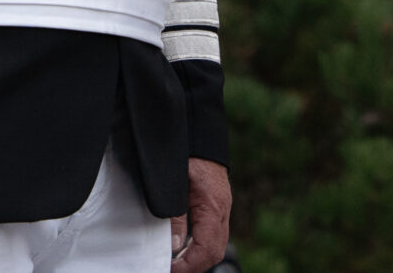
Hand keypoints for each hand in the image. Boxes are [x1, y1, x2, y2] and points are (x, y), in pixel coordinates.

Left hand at [170, 158, 230, 272]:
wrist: (200, 133)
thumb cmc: (187, 153)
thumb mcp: (176, 183)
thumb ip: (176, 214)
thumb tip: (175, 246)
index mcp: (213, 207)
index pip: (206, 249)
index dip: (189, 265)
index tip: (170, 269)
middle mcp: (222, 211)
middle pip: (214, 252)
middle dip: (194, 267)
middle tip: (170, 269)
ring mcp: (222, 209)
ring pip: (215, 245)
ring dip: (197, 259)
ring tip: (174, 264)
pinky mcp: (217, 206)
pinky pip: (213, 235)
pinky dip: (199, 247)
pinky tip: (182, 248)